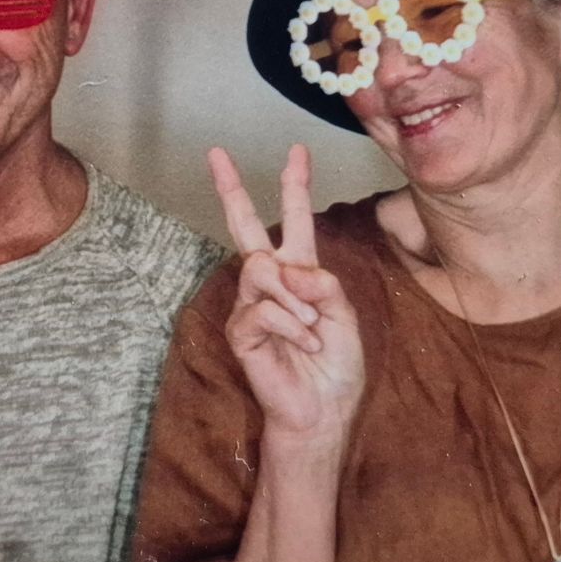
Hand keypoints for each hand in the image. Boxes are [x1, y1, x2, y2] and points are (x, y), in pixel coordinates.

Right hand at [209, 144, 364, 444]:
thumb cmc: (336, 366)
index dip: (295, 185)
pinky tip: (303, 345)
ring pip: (261, 270)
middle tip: (216, 154)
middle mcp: (272, 281)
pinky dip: (292, 327)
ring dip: (294, 299)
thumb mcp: (344, 316)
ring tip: (312, 329)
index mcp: (301, 272)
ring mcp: (252, 304)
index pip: (294, 220)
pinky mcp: (241, 330)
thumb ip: (322, 284)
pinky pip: (263, 309)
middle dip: (231, 189)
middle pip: (244, 226)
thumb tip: (285, 268)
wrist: (324, 410)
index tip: (297, 151)